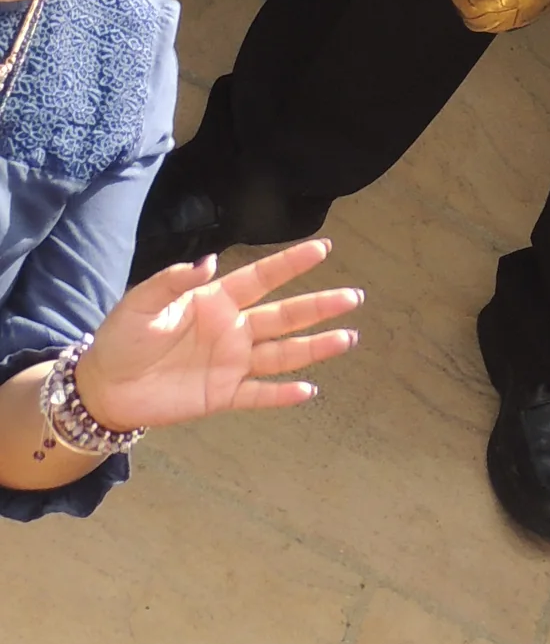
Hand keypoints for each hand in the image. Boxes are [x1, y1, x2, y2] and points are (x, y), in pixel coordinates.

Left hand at [75, 240, 361, 434]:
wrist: (103, 388)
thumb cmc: (121, 338)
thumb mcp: (140, 303)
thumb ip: (173, 281)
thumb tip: (209, 262)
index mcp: (216, 301)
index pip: (261, 278)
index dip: (291, 263)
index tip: (323, 248)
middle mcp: (232, 329)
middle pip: (284, 316)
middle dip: (319, 306)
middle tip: (353, 297)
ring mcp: (230, 363)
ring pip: (282, 354)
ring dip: (314, 347)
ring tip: (347, 338)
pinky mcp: (221, 395)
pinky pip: (258, 395)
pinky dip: (282, 395)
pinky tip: (308, 392)